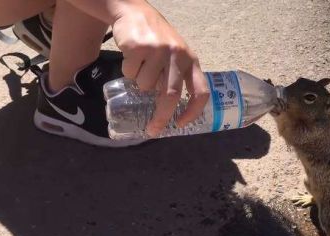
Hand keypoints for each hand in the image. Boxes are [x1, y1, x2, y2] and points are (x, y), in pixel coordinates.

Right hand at [112, 3, 208, 136]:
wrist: (134, 12)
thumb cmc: (157, 40)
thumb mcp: (174, 56)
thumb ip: (176, 77)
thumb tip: (169, 111)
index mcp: (191, 61)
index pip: (200, 91)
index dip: (193, 111)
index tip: (181, 124)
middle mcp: (178, 56)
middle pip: (171, 95)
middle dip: (161, 116)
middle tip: (153, 129)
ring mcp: (159, 51)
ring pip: (146, 86)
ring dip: (139, 83)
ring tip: (141, 66)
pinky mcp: (140, 47)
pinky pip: (130, 73)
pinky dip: (128, 71)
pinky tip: (132, 56)